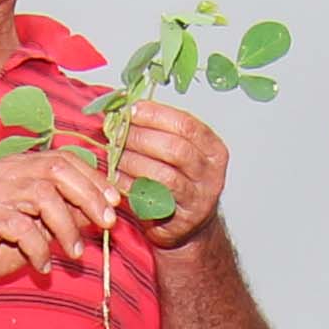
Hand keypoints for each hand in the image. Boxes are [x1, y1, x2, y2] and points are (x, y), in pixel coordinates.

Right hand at [0, 136, 122, 291]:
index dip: (94, 178)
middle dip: (88, 196)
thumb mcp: (42, 228)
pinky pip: (21, 228)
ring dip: (67, 228)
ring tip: (75, 254)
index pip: (64, 159)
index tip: (115, 202)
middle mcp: (4, 171)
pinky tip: (43, 267)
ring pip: (42, 197)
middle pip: (56, 169)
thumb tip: (105, 210)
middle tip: (106, 224)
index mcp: (20, 166)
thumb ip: (69, 213)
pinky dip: (39, 249)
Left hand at [116, 99, 229, 248]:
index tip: (132, 110)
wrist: (189, 222)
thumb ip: (160, 130)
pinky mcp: (182, 219)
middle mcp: (211, 173)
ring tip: (115, 154)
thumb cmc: (180, 180)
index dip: (156, 115)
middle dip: (141, 137)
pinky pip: (153, 199)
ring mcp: (199, 198)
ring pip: (164, 175)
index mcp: (213, 148)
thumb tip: (126, 107)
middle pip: (175, 148)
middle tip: (117, 133)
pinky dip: (130, 185)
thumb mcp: (180, 150)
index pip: (186, 125)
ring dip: (133, 161)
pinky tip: (117, 177)